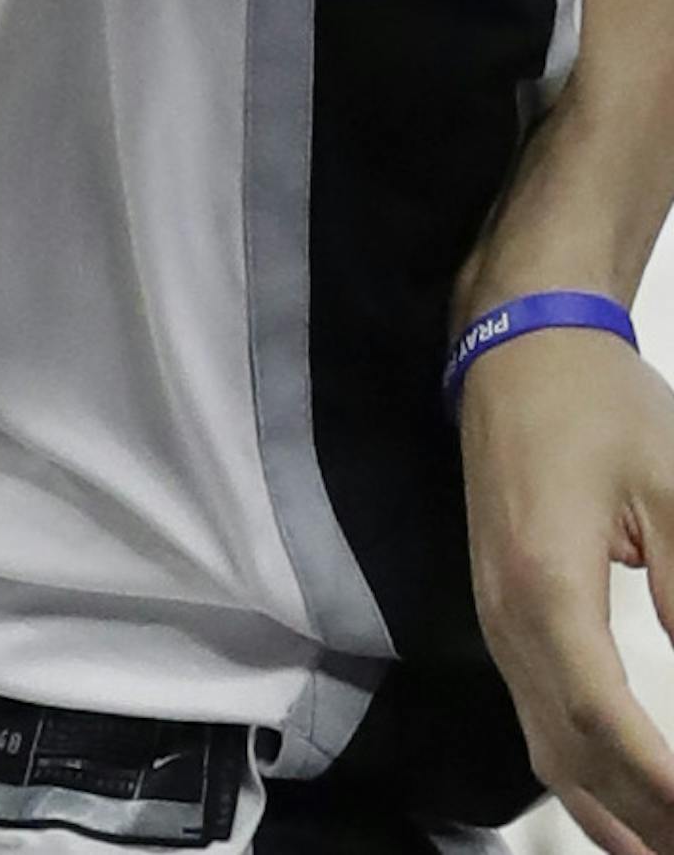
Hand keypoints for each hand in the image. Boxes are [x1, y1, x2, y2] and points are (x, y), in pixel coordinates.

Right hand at [462, 326, 673, 853]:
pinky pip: (536, 721)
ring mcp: (495, 619)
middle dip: (645, 815)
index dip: (659, 782)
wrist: (514, 346)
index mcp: (546, 583)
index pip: (602, 718)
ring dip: (613, 812)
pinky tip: (624, 812)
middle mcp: (507, 616)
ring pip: (546, 748)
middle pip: (571, 750)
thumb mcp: (670, 487)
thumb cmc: (598, 406)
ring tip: (669, 850)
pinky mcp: (500, 615)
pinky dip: (582, 779)